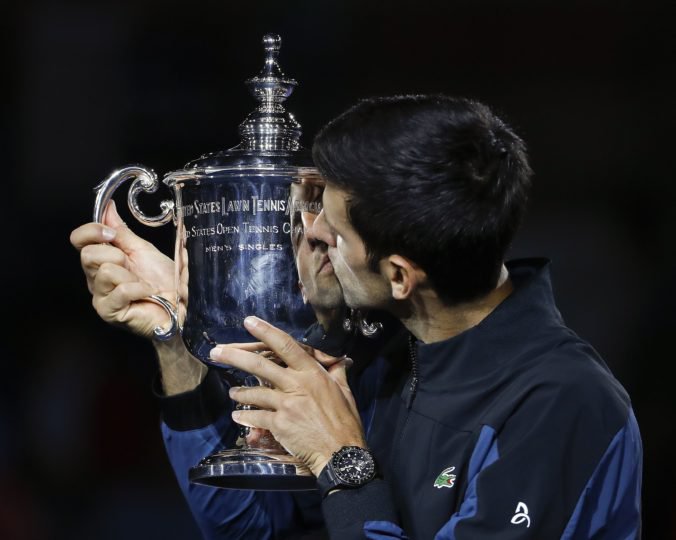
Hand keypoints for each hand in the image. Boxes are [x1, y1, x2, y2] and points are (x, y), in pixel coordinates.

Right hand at [70, 200, 175, 338]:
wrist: (180, 305)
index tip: (112, 233)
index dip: (92, 231)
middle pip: (87, 255)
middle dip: (116, 255)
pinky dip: (139, 288)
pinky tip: (147, 293)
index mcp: (102, 259)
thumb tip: (108, 208)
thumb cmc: (164, 281)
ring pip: (104, 271)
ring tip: (141, 282)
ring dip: (130, 275)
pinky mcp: (109, 312)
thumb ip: (122, 231)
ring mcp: (101, 296)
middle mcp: (96, 278)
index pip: (79, 240)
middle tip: (132, 265)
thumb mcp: (143, 249)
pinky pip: (120, 290)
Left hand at [209, 316, 364, 475]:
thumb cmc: (346, 422)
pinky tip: (238, 417)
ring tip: (231, 393)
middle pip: (260, 366)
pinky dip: (245, 417)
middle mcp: (297, 385)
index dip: (266, 332)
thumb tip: (338, 359)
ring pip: (255, 393)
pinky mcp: (279, 424)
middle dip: (235, 357)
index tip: (249, 321)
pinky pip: (256, 417)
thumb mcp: (344, 391)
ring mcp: (286, 404)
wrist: (341, 453)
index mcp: (313, 373)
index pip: (286, 345)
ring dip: (240, 392)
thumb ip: (336, 372)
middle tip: (216, 352)